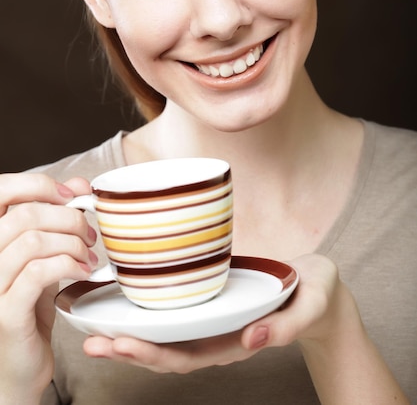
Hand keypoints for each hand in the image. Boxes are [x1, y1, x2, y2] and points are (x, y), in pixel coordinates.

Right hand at [0, 173, 96, 402]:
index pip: (1, 190)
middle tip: (89, 234)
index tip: (71, 196)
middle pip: (25, 214)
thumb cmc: (29, 308)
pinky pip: (38, 273)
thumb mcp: (42, 257)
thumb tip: (78, 185)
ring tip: (89, 256)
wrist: (17, 369)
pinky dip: (69, 265)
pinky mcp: (4, 314)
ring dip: (72, 243)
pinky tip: (84, 272)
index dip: (38, 185)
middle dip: (68, 218)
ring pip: (32, 241)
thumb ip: (55, 221)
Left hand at [83, 255, 408, 403]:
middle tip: (92, 342)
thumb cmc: (316, 295)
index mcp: (237, 341)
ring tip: (97, 331)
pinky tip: (129, 302)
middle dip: (129, 350)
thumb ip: (286, 326)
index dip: (152, 355)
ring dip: (133, 335)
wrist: (320, 289)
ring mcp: (215, 320)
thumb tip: (253, 341)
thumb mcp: (310, 306)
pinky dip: (151, 313)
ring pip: (168, 336)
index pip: (188, 357)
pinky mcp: (214, 301)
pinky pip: (178, 313)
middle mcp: (219, 335)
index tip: (121, 344)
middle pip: (168, 351)